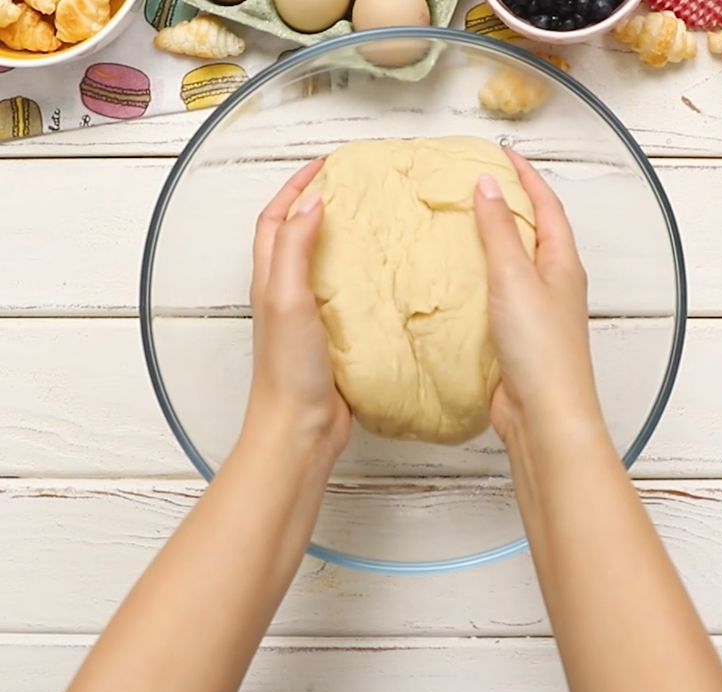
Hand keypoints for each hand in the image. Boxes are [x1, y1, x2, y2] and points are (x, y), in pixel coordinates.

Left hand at [244, 159, 350, 460]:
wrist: (300, 426)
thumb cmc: (289, 368)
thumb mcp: (288, 299)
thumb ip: (295, 250)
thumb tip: (312, 202)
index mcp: (270, 280)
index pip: (276, 219)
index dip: (296, 187)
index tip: (327, 165)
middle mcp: (285, 293)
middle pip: (293, 235)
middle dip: (316, 204)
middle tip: (353, 188)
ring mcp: (308, 316)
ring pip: (319, 264)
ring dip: (338, 238)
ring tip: (371, 222)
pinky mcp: (331, 337)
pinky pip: (342, 294)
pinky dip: (357, 276)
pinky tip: (382, 277)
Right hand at [474, 151, 601, 446]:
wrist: (541, 412)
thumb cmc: (538, 345)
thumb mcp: (514, 277)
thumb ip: (498, 232)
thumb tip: (487, 185)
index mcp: (561, 263)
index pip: (546, 206)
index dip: (527, 176)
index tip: (502, 153)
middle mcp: (553, 284)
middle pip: (532, 233)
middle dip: (509, 205)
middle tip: (475, 184)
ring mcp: (534, 312)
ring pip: (512, 266)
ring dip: (491, 243)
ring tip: (458, 225)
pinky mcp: (515, 337)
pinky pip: (495, 297)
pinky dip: (477, 281)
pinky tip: (453, 281)